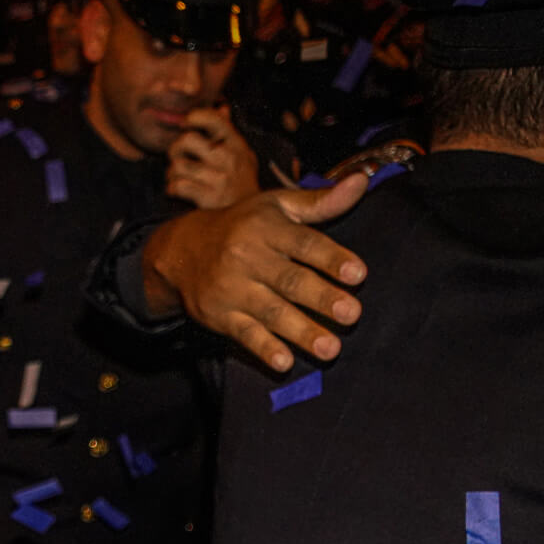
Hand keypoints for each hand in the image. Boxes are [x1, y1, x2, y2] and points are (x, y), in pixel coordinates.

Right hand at [140, 173, 370, 372]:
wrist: (182, 250)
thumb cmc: (243, 226)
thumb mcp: (276, 206)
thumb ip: (320, 201)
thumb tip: (361, 182)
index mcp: (266, 228)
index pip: (303, 243)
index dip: (331, 258)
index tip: (358, 274)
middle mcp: (247, 257)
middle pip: (290, 280)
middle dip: (322, 298)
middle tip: (352, 314)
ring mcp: (232, 288)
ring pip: (270, 311)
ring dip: (301, 331)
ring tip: (330, 348)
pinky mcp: (219, 314)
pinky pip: (243, 333)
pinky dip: (263, 348)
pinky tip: (283, 362)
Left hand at [164, 107, 259, 210]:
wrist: (251, 216)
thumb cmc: (240, 182)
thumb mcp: (241, 154)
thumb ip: (228, 131)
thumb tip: (222, 107)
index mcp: (236, 144)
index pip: (214, 119)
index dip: (194, 117)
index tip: (186, 124)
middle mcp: (229, 158)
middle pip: (187, 140)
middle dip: (175, 150)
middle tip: (177, 159)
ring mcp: (220, 178)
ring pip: (178, 165)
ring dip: (171, 173)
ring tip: (179, 178)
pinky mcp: (209, 197)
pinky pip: (177, 185)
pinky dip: (172, 188)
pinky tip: (177, 191)